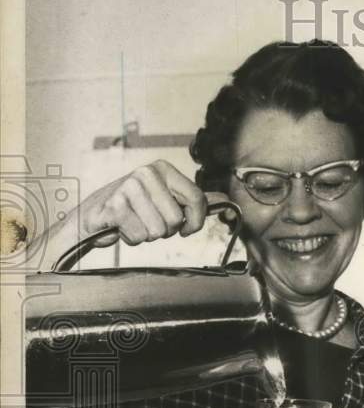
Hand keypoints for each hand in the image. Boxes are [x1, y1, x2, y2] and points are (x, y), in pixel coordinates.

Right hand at [77, 159, 212, 247]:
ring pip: (159, 230)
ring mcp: (129, 187)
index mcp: (163, 169)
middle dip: (165, 229)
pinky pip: (140, 236)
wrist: (95, 215)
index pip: (197, 198)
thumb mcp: (165, 198)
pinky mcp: (114, 206)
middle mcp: (147, 173)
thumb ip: (193, 199)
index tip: (187, 228)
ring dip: (148, 235)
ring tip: (136, 222)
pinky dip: (133, 239)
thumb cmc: (134, 209)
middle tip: (149, 220)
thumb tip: (223, 199)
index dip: (196, 221)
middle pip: (177, 219)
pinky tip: (123, 227)